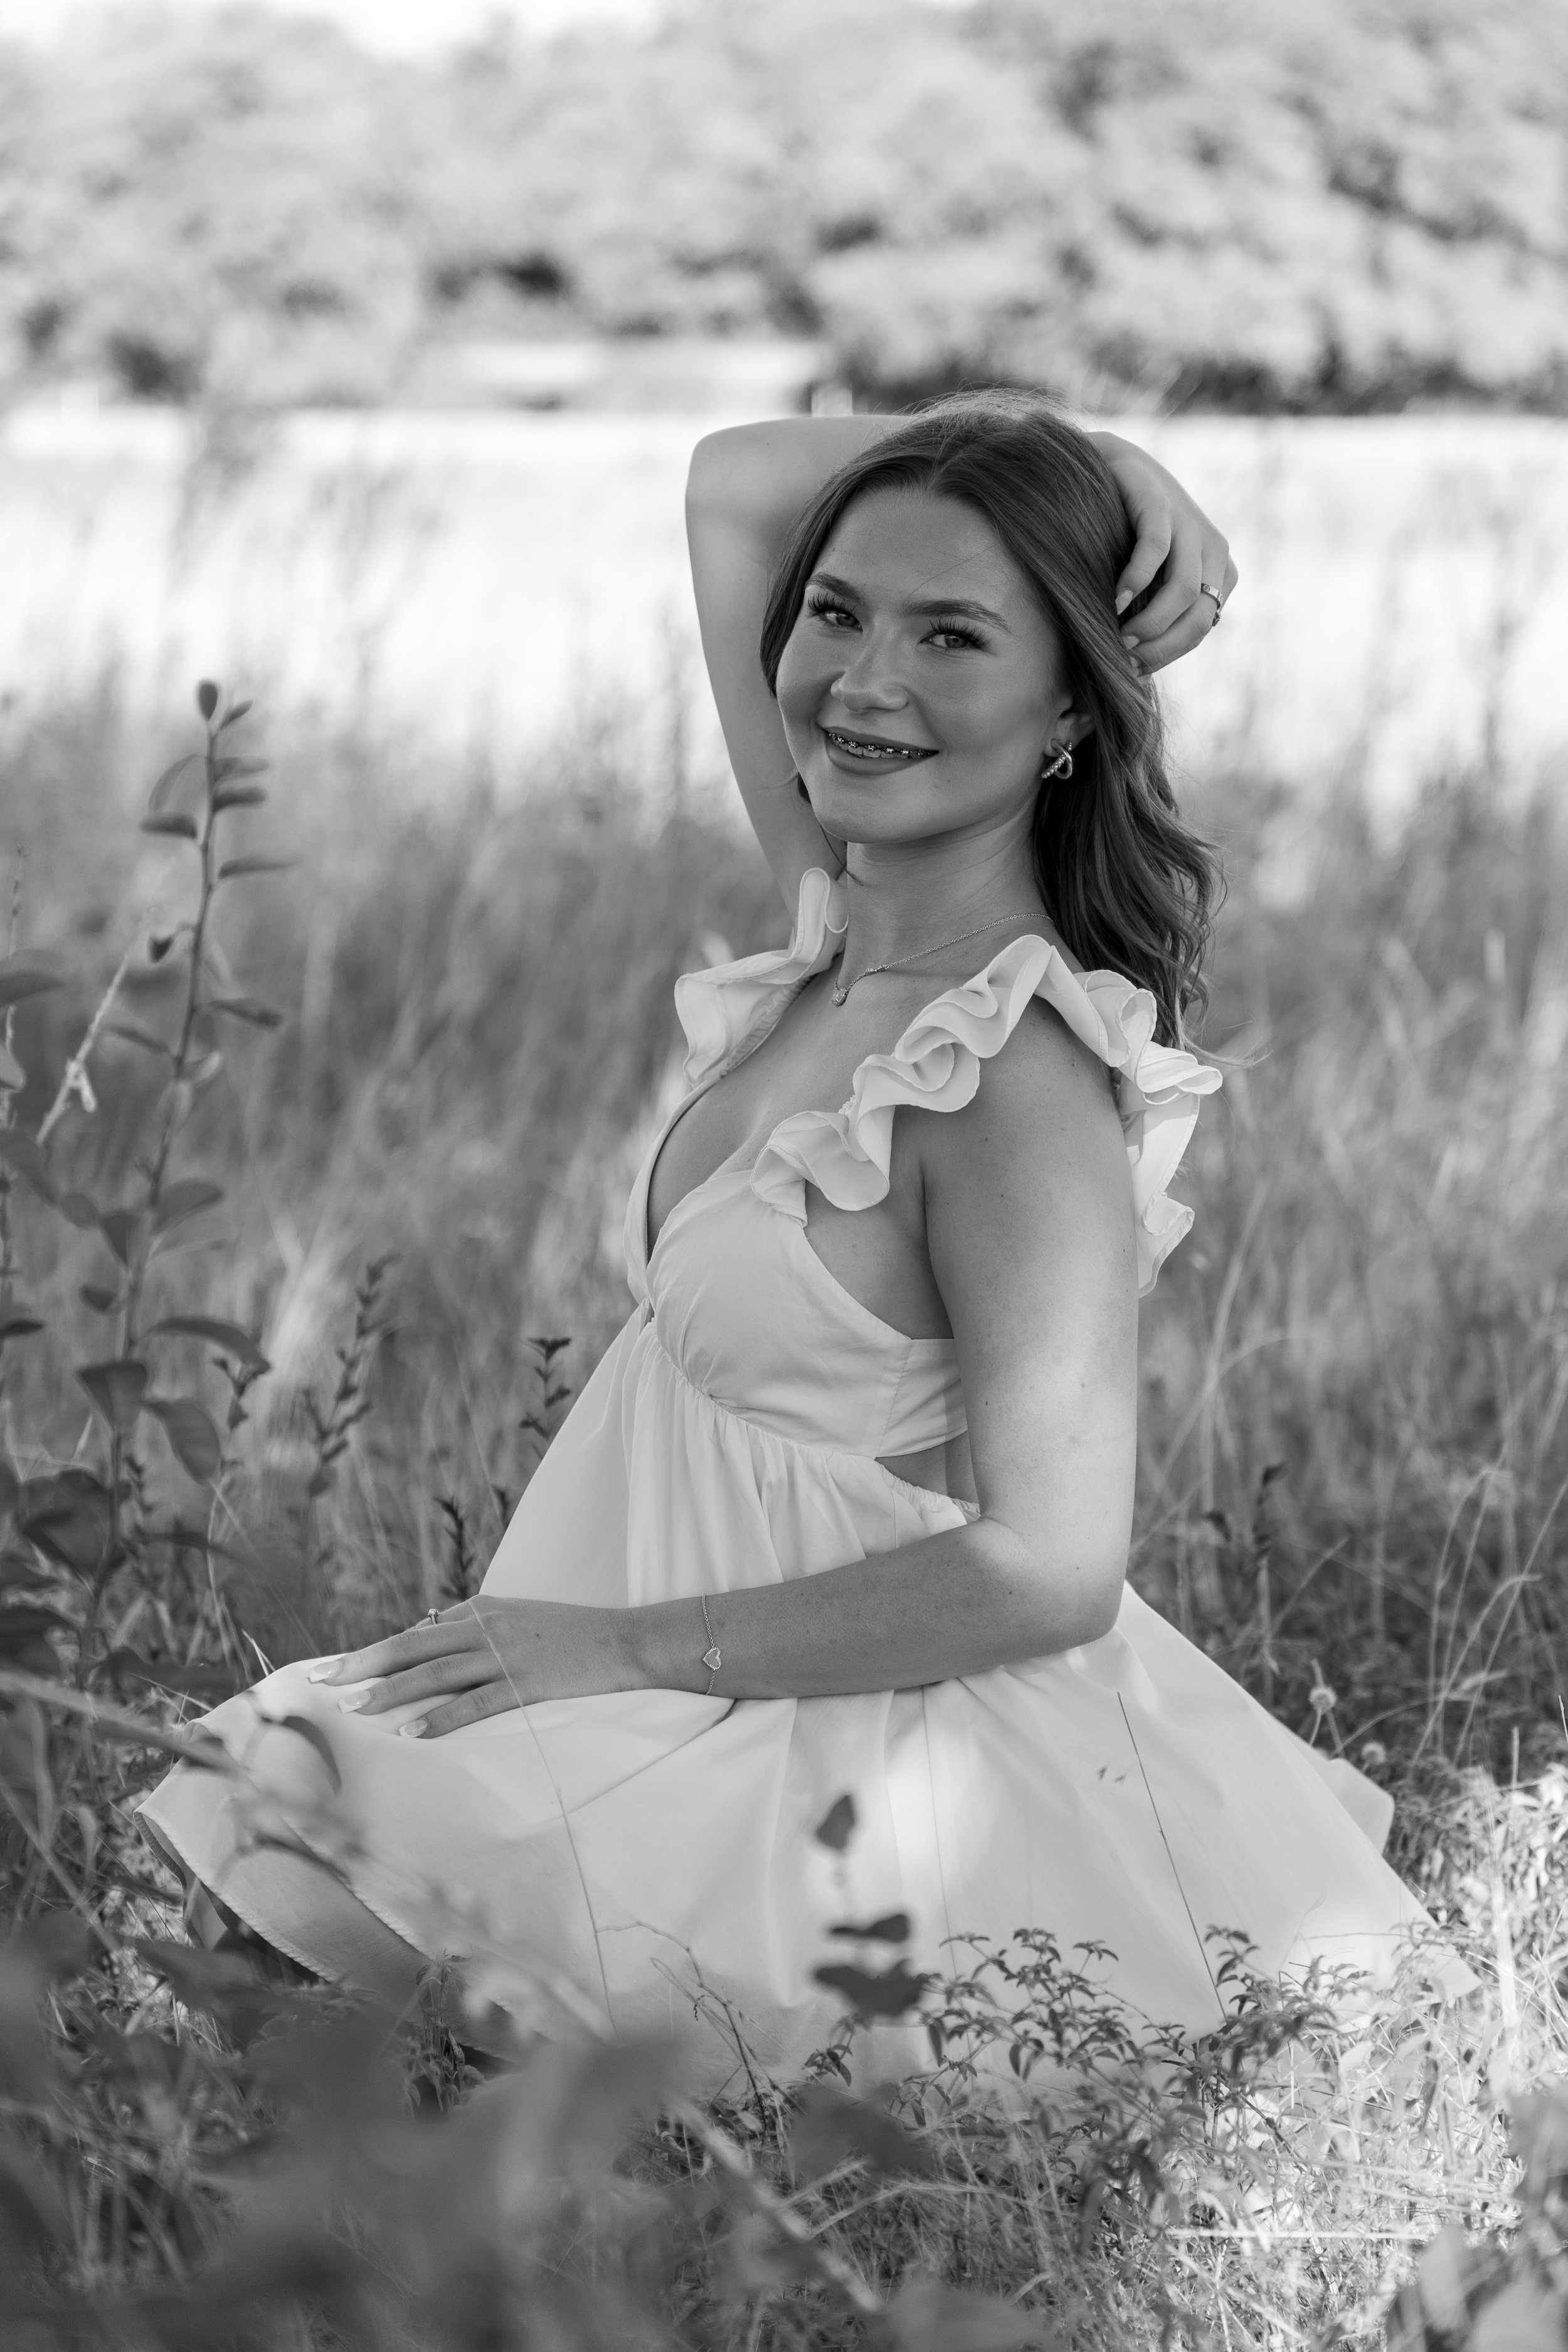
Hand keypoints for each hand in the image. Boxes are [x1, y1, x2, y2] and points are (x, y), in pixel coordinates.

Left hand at [306, 1596, 636, 1736]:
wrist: (627, 1641)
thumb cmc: (574, 1635)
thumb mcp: (520, 1619)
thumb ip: (476, 1628)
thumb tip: (430, 1633)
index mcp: (482, 1609)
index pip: (416, 1633)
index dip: (374, 1652)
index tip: (336, 1669)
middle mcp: (486, 1626)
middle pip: (411, 1645)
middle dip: (362, 1663)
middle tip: (320, 1680)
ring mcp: (505, 1654)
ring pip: (434, 1672)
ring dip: (390, 1690)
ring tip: (352, 1708)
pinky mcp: (526, 1683)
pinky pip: (475, 1703)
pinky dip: (441, 1717)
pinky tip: (412, 1732)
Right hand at [1089, 430, 1238, 671]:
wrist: (1110, 467)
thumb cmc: (1126, 536)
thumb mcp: (1151, 580)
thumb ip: (1156, 613)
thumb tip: (1136, 672)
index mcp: (1219, 574)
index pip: (1198, 629)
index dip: (1165, 655)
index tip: (1129, 667)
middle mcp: (1214, 550)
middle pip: (1198, 617)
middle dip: (1160, 646)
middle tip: (1123, 656)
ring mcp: (1190, 524)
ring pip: (1185, 590)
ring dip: (1151, 621)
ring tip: (1118, 634)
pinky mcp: (1160, 502)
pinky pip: (1156, 549)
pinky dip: (1136, 580)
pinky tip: (1115, 600)